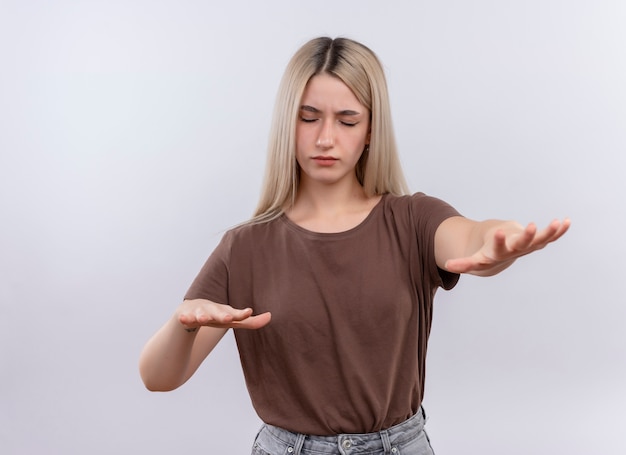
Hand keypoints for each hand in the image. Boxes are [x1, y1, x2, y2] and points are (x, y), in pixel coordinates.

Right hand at [177, 299, 270, 330]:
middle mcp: (213, 310)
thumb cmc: (215, 316)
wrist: (189, 311)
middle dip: (223, 315)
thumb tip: (271, 316)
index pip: (234, 314)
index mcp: (224, 312)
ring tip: (203, 319)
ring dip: (202, 316)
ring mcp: (198, 312)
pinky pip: (184, 318)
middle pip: (218, 313)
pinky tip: (184, 318)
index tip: (248, 312)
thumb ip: (250, 321)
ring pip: (201, 315)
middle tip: (229, 318)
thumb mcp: (232, 320)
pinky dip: (184, 318)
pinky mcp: (185, 315)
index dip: (241, 314)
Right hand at [444, 218, 570, 274]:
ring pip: (541, 240)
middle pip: (522, 244)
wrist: (502, 257)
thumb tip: (446, 266)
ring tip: (556, 222)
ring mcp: (528, 247)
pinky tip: (567, 221)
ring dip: (549, 232)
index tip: (498, 232)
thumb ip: (464, 263)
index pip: (498, 248)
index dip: (498, 241)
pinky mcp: (538, 242)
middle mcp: (515, 251)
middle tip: (532, 226)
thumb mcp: (477, 258)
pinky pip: (551, 237)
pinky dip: (559, 231)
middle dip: (527, 235)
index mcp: (499, 253)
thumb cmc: (488, 254)